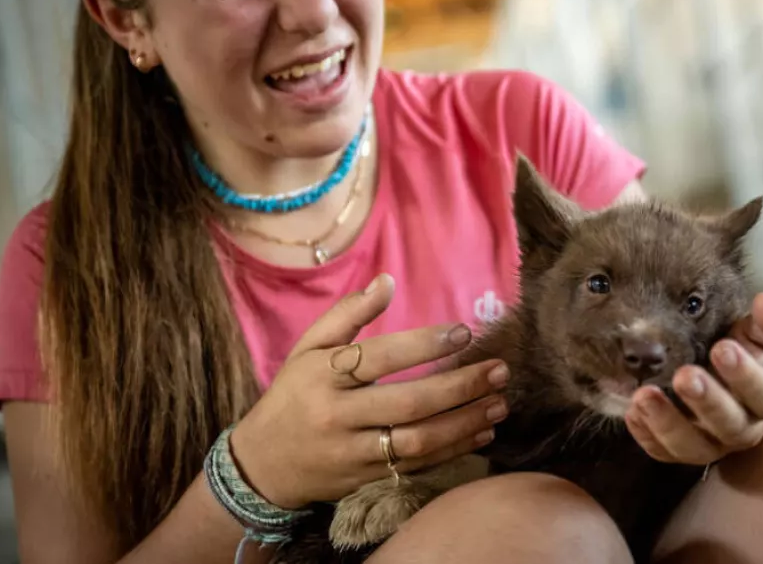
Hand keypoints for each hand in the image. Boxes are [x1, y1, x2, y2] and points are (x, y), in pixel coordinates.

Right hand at [230, 274, 510, 508]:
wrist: (262, 465)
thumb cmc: (293, 395)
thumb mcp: (308, 348)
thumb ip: (347, 314)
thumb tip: (387, 280)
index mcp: (323, 377)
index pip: (379, 358)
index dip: (424, 345)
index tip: (465, 334)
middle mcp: (338, 416)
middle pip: (408, 403)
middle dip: (460, 387)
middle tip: (499, 371)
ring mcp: (353, 453)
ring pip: (418, 441)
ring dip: (465, 422)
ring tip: (500, 403)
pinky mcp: (367, 481)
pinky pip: (417, 466)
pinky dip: (454, 450)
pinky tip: (482, 433)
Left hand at [625, 293, 762, 464]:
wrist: (721, 381)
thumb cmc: (743, 353)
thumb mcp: (757, 336)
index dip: (745, 374)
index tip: (722, 348)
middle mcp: (741, 428)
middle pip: (729, 424)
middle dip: (706, 400)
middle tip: (684, 375)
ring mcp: (709, 443)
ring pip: (692, 446)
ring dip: (667, 422)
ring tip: (644, 395)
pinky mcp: (678, 450)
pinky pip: (662, 451)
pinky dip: (646, 434)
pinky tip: (632, 412)